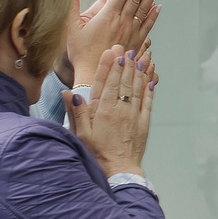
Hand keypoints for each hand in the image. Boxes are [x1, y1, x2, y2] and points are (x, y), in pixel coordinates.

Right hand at [63, 0, 160, 87]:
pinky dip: (153, 14)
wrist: (95, 75)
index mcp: (107, 16)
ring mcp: (131, 32)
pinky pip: (148, 25)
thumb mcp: (71, 28)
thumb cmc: (81, 52)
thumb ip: (71, 6)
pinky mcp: (136, 42)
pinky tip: (158, 6)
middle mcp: (122, 22)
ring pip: (144, 8)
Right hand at [70, 48, 153, 174]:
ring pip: (136, 88)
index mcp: (102, 111)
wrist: (119, 170)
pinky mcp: (143, 123)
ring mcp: (133, 115)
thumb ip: (76, 112)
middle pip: (122, 82)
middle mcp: (119, 110)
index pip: (106, 83)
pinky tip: (150, 78)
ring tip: (140, 56)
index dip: (109, 66)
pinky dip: (149, 88)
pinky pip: (147, 102)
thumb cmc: (97, 153)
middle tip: (126, 48)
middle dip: (124, 63)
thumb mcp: (81, 134)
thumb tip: (67, 93)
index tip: (111, 52)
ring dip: (138, 71)